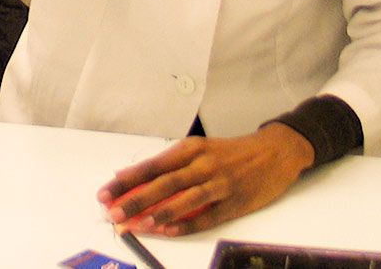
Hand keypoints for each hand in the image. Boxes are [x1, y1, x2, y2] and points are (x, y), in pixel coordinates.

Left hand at [96, 124, 313, 236]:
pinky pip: (208, 216)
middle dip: (136, 199)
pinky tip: (170, 231)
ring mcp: (221, 183)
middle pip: (164, 183)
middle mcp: (203, 164)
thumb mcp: (198, 150)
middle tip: (114, 212)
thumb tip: (129, 177)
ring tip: (138, 224)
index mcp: (190, 149)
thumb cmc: (230, 152)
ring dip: (160, 212)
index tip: (105, 193)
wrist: (275, 152)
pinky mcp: (237, 201)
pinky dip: (188, 224)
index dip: (127, 181)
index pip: (152, 166)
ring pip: (186, 199)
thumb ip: (167, 165)